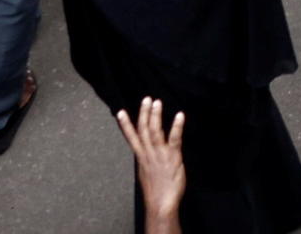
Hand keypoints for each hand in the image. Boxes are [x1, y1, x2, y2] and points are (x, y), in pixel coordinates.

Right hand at [120, 99, 190, 229]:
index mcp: (141, 157)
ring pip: (155, 131)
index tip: (121, 112)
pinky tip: (179, 116)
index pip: (132, 137)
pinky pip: (174, 139)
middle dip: (144, 113)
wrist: (161, 203)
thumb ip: (146, 160)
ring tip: (157, 102)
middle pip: (143, 130)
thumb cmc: (156, 190)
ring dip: (156, 116)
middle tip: (146, 99)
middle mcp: (148, 154)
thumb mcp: (146, 173)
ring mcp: (159, 155)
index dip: (126, 124)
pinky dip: (176, 126)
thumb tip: (145, 152)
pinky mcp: (172, 157)